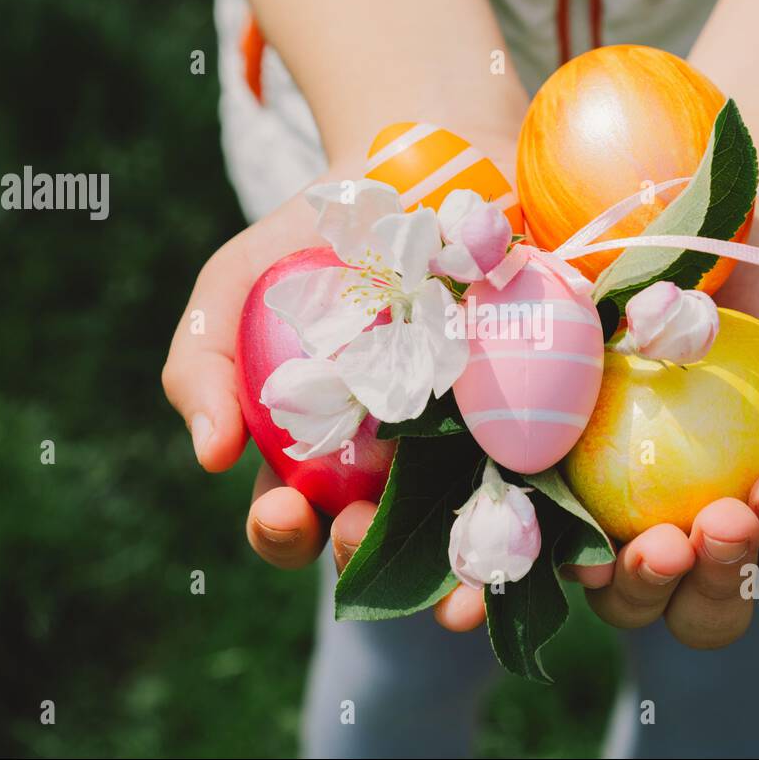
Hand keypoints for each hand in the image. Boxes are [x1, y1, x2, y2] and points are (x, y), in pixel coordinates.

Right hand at [161, 133, 518, 631]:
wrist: (429, 165)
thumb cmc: (322, 230)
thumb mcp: (238, 282)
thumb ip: (204, 362)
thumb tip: (210, 456)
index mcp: (319, 453)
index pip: (291, 520)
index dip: (281, 532)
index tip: (284, 512)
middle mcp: (396, 468)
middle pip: (380, 543)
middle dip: (365, 557)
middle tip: (362, 529)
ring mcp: (473, 450)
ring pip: (467, 538)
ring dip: (463, 580)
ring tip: (463, 594)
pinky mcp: (545, 422)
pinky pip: (552, 485)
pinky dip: (554, 524)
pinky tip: (555, 543)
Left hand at [569, 256, 758, 647]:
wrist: (719, 257)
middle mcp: (706, 549)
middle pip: (712, 613)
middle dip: (721, 585)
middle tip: (721, 521)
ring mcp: (632, 532)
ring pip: (634, 604)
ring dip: (646, 590)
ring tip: (656, 546)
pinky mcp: (569, 502)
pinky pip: (560, 553)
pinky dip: (562, 568)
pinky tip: (570, 562)